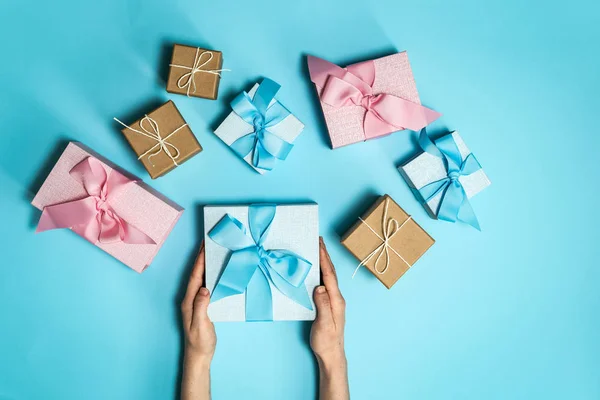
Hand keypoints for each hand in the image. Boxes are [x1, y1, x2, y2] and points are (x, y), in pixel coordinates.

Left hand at [180, 241, 214, 399]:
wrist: (199, 355)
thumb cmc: (200, 341)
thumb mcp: (201, 324)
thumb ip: (202, 306)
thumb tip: (205, 288)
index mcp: (189, 301)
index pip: (195, 276)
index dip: (200, 260)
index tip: (204, 246)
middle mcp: (190, 298)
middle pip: (196, 273)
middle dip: (201, 257)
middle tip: (207, 241)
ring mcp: (195, 301)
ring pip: (200, 277)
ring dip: (204, 264)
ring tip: (211, 251)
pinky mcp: (201, 305)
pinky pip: (204, 284)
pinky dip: (208, 274)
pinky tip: (214, 270)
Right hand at [311, 238, 348, 399]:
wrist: (332, 355)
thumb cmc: (327, 342)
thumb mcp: (323, 324)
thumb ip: (323, 305)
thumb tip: (319, 286)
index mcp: (336, 300)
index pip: (329, 275)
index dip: (324, 258)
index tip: (318, 244)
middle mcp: (337, 297)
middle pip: (330, 272)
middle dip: (324, 254)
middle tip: (318, 239)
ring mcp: (334, 300)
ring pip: (328, 276)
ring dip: (323, 261)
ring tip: (316, 249)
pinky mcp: (329, 304)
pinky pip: (325, 283)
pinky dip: (321, 272)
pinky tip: (316, 269)